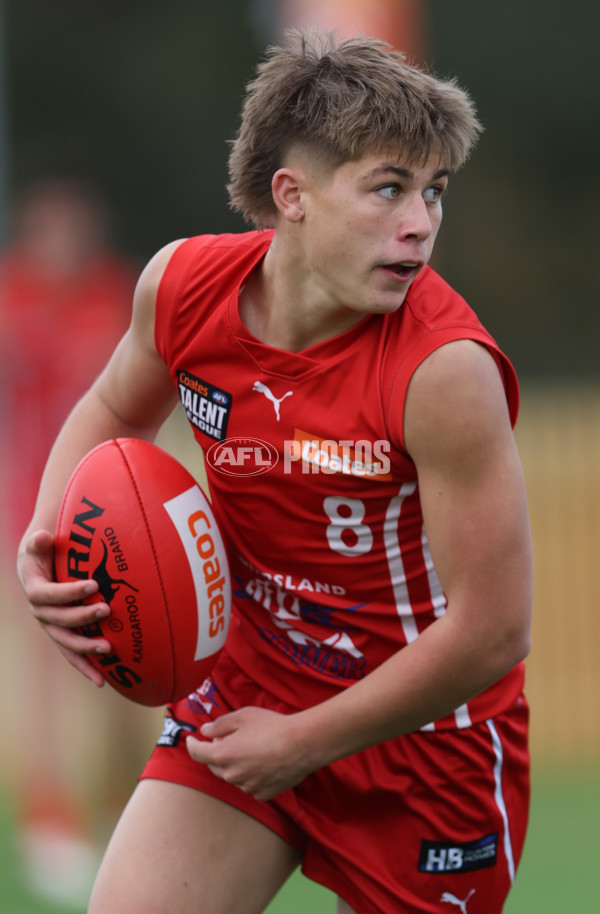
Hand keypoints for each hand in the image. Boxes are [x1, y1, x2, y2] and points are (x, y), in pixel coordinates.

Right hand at [17, 528, 112, 685]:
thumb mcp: (38, 543)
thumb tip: (42, 537)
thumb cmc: (44, 550)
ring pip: (66, 641)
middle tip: (107, 610)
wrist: (41, 564)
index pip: (48, 594)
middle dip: (82, 618)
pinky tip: (102, 680)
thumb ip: (39, 541)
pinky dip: (86, 666)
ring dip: (85, 648)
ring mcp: (52, 625)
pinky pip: (73, 652)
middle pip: (59, 620)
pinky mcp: (63, 633)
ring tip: (108, 649)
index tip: (94, 584)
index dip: (69, 591)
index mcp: (33, 589)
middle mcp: (40, 611)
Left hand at [186, 706, 313, 800]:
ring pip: (233, 776)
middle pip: (214, 766)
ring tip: (252, 748)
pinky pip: (250, 785)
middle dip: (217, 753)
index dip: (191, 745)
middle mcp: (232, 775)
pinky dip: (251, 775)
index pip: (197, 753)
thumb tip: (205, 730)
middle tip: (229, 738)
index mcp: (223, 755)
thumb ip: (220, 724)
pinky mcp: (263, 794)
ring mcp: (247, 787)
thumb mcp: (243, 716)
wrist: (302, 745)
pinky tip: (264, 762)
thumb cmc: (272, 726)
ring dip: (235, 764)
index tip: (191, 739)